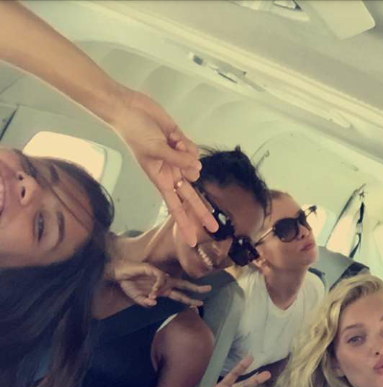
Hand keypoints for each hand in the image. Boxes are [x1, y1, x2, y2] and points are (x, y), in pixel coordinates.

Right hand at [107, 258, 210, 308]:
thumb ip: (146, 303)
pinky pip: (161, 278)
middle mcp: (164, 283)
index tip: (200, 303)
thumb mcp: (138, 299)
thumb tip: (154, 303)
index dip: (190, 299)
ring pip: (171, 281)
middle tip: (209, 289)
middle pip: (183, 285)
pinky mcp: (153, 270)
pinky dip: (158, 285)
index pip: (180, 295)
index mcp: (162, 290)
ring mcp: (159, 276)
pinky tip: (152, 291)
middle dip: (196, 288)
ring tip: (152, 294)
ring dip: (163, 290)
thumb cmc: (129, 285)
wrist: (119, 274)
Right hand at [108, 86, 217, 246]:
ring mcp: (178, 160)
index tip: (191, 242)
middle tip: (214, 229)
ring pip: (195, 167)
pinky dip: (186, 143)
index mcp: (161, 180)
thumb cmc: (136, 134)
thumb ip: (178, 160)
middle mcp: (171, 173)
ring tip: (172, 143)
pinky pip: (193, 150)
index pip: (176, 207)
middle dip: (202, 211)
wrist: (131, 110)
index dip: (185, 224)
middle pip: (191, 197)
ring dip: (187, 156)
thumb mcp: (155, 150)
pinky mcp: (182, 145)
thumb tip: (197, 167)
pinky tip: (174, 136)